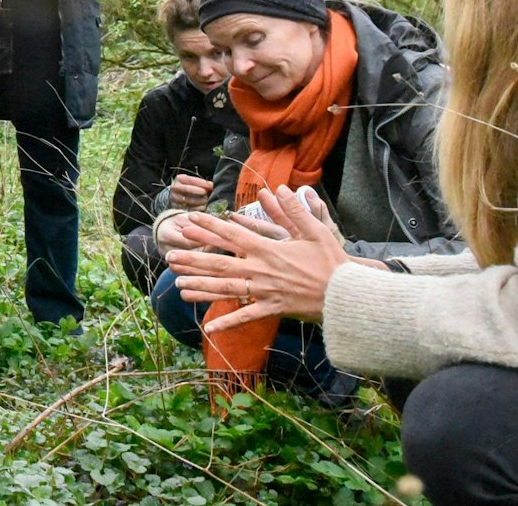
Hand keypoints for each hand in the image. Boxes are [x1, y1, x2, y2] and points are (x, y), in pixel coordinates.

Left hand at [164, 186, 349, 328]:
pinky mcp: (272, 309)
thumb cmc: (333, 263)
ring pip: (226, 290)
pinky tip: (208, 328)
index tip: (188, 222)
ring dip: (200, 288)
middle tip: (169, 257)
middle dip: (193, 260)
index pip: (231, 236)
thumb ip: (295, 211)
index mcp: (268, 250)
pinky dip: (226, 323)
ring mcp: (265, 292)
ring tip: (178, 285)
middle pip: (219, 264)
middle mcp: (261, 270)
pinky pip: (245, 317)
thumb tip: (281, 189)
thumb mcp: (316, 231)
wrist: (348, 295)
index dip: (208, 228)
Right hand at [168, 173, 214, 210]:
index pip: (190, 180)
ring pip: (186, 200)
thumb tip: (212, 186)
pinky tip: (202, 209)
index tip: (211, 186)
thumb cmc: (189, 188)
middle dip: (199, 192)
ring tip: (207, 202)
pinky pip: (186, 209)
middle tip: (208, 195)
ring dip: (199, 202)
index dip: (202, 183)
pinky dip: (196, 209)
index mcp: (180, 179)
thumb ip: (202, 183)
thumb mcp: (194, 182)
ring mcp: (174, 198)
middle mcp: (175, 188)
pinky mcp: (175, 208)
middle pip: (187, 189)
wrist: (176, 196)